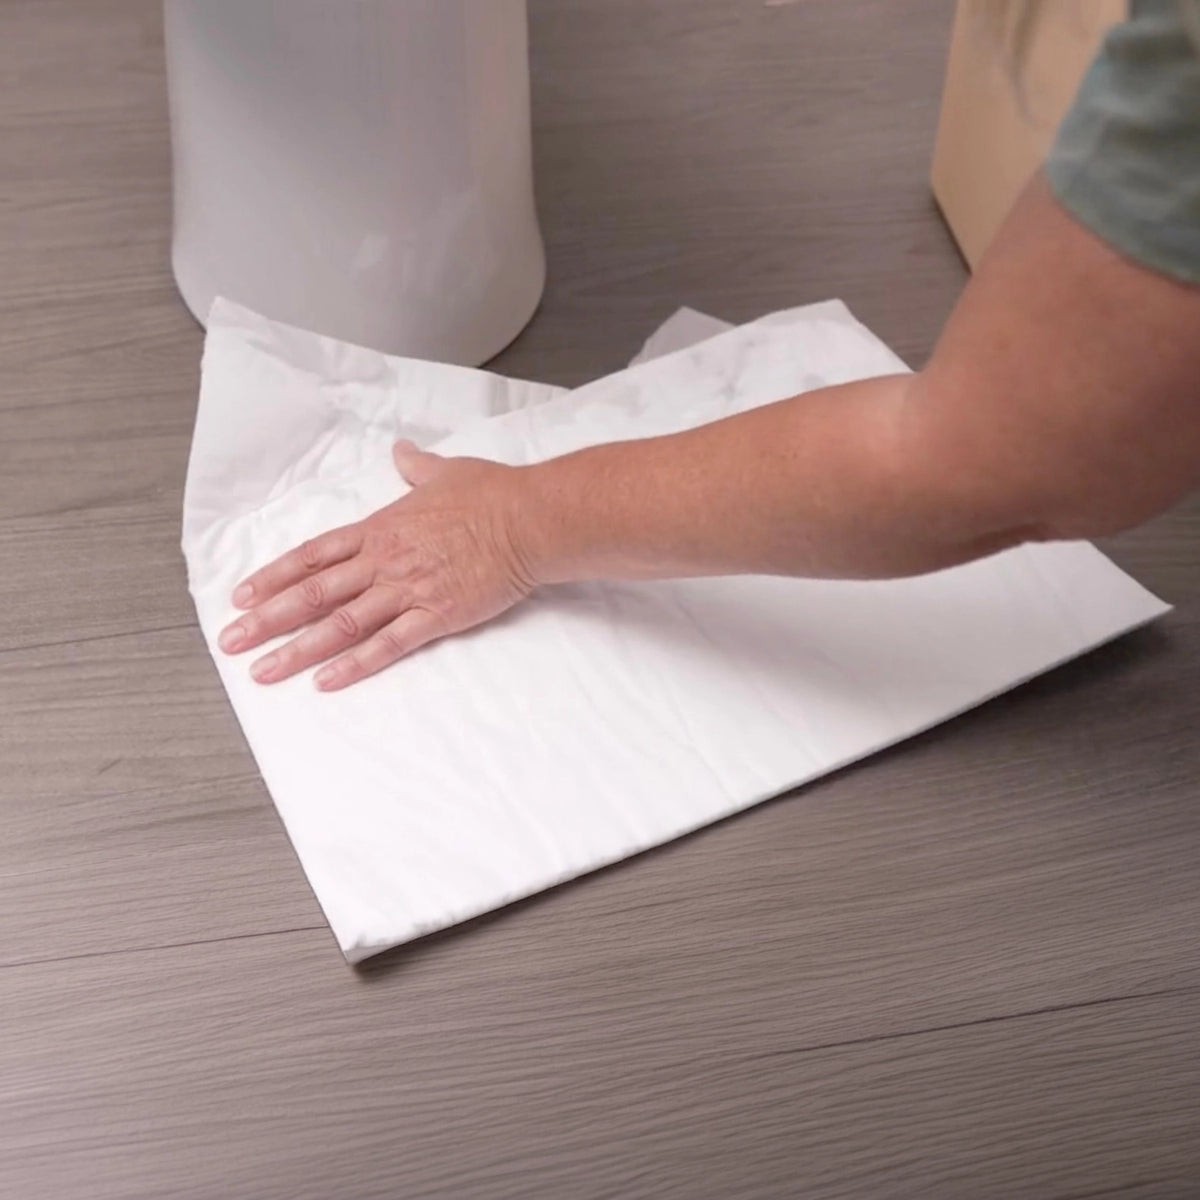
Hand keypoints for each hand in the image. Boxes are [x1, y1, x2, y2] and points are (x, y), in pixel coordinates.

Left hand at [218, 441, 536, 689]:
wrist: (529, 519)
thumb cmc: (491, 494)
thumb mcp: (446, 471)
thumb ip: (416, 467)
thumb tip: (402, 451)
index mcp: (380, 529)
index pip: (312, 555)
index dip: (273, 577)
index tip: (243, 597)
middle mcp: (384, 561)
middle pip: (312, 593)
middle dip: (267, 620)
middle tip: (231, 642)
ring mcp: (407, 590)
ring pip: (340, 624)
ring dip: (298, 650)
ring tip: (264, 671)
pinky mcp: (435, 616)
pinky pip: (387, 645)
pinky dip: (355, 665)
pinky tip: (326, 681)